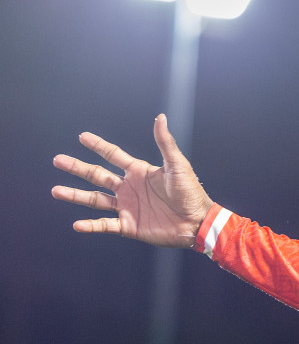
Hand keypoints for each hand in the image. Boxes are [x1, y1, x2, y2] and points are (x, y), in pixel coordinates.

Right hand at [52, 115, 213, 247]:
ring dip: (75, 195)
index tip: (82, 136)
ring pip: (95, 199)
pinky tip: (77, 224)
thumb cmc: (191, 192)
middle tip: (58, 160)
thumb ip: (165, 143)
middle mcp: (129, 188)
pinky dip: (91, 225)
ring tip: (56, 191)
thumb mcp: (177, 165)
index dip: (98, 146)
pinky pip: (105, 225)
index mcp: (138, 172)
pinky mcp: (129, 225)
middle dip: (77, 167)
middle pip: (97, 175)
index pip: (113, 155)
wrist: (197, 222)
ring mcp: (127, 206)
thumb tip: (160, 117)